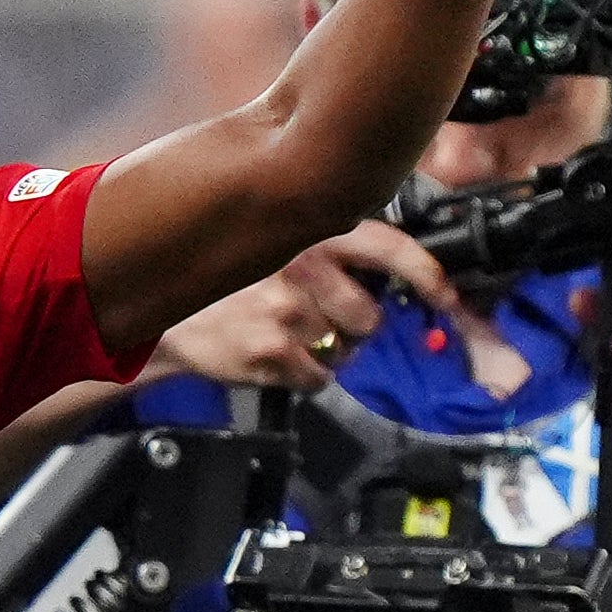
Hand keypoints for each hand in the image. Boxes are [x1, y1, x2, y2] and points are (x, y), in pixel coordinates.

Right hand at [154, 218, 455, 391]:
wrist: (163, 314)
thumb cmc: (224, 282)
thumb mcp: (273, 241)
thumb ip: (324, 243)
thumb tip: (384, 269)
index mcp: (310, 233)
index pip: (390, 250)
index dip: (428, 276)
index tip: (448, 296)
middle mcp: (302, 267)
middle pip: (369, 317)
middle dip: (356, 328)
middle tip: (328, 323)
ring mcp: (286, 312)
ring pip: (345, 351)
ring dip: (330, 352)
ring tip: (294, 338)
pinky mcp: (270, 353)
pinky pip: (319, 379)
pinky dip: (306, 375)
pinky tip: (279, 357)